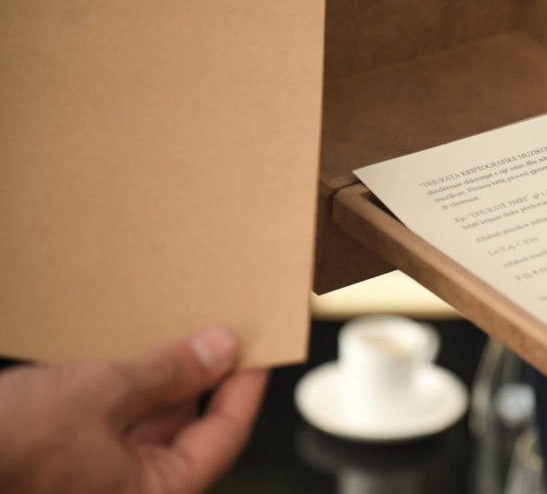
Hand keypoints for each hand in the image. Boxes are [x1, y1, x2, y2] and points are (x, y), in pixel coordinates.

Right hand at [0, 327, 267, 493]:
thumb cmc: (6, 447)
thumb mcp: (99, 395)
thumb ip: (168, 372)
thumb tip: (223, 348)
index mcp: (153, 491)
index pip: (225, 434)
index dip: (247, 386)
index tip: (262, 347)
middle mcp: (130, 490)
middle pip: (190, 429)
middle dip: (204, 377)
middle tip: (221, 328)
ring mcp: (98, 478)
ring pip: (151, 423)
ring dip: (164, 379)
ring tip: (177, 330)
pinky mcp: (68, 461)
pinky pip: (115, 421)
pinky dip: (128, 387)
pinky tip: (128, 349)